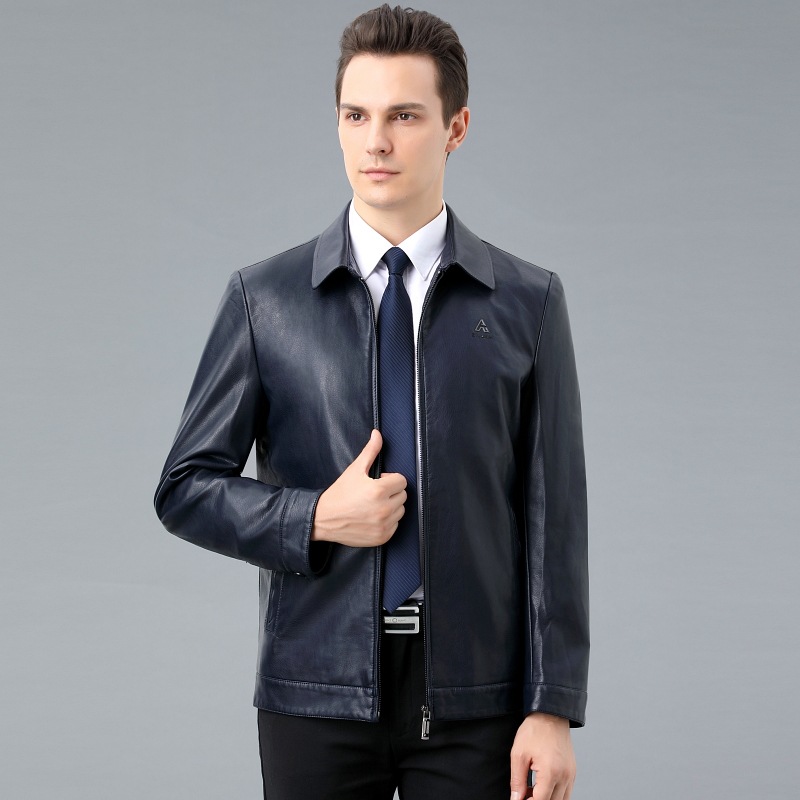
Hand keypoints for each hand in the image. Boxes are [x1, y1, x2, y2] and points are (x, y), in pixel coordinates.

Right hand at [311, 430, 406, 546]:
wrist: (324, 519)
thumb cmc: (340, 493)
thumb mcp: (355, 469)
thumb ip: (370, 451)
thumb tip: (377, 433)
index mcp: (379, 490)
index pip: (402, 480)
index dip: (390, 479)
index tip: (378, 482)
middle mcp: (384, 509)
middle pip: (403, 495)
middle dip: (391, 492)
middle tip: (374, 493)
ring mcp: (384, 525)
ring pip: (401, 510)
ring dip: (391, 506)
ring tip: (373, 505)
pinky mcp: (382, 537)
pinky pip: (395, 525)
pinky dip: (387, 521)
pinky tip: (372, 517)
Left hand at [509, 712, 575, 799]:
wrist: (550, 714)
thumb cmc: (535, 730)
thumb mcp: (518, 755)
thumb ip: (517, 781)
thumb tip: (515, 799)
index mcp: (551, 772)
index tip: (520, 799)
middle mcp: (565, 776)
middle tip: (523, 794)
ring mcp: (571, 774)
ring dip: (547, 798)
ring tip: (531, 790)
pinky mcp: (573, 771)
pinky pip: (566, 791)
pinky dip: (554, 793)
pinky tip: (541, 785)